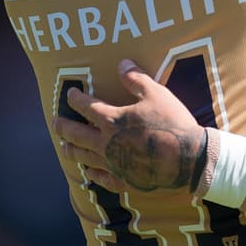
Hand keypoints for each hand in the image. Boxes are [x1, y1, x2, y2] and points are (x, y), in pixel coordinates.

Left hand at [55, 59, 205, 193]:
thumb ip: (136, 79)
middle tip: (55, 122)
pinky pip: (102, 179)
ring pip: (84, 158)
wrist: (190, 158)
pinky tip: (90, 173)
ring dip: (72, 150)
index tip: (70, 94)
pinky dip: (93, 175)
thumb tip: (121, 63)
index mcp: (112, 120)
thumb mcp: (156, 93)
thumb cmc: (172, 122)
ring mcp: (113, 165)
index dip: (75, 99)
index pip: (86, 107)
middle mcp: (106, 143)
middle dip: (63, 126)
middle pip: (76, 134)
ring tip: (64, 146)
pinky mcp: (124, 181)